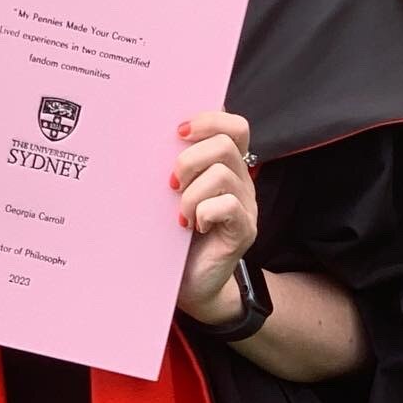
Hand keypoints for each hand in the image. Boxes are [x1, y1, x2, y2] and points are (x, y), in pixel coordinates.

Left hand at [172, 112, 257, 322]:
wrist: (188, 283)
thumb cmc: (174, 234)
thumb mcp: (171, 193)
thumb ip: (173, 165)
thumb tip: (155, 135)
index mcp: (226, 165)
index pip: (234, 126)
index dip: (209, 119)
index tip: (178, 131)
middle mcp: (241, 181)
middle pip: (226, 143)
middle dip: (190, 159)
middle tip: (171, 184)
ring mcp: (246, 205)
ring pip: (222, 174)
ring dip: (190, 193)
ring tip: (180, 214)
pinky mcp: (245, 230)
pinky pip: (227, 206)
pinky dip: (202, 212)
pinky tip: (191, 226)